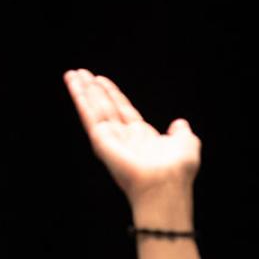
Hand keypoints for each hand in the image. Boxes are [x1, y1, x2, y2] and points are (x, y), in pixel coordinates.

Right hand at [63, 68, 200, 203]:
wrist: (166, 185)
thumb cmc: (178, 170)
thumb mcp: (186, 143)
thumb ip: (181, 132)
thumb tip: (179, 124)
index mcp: (141, 138)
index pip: (123, 111)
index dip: (112, 94)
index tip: (101, 80)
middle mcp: (123, 139)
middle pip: (105, 108)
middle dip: (93, 91)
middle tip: (81, 73)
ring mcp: (111, 141)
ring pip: (93, 110)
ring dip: (82, 91)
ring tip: (72, 74)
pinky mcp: (101, 141)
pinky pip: (89, 116)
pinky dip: (81, 99)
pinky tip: (74, 84)